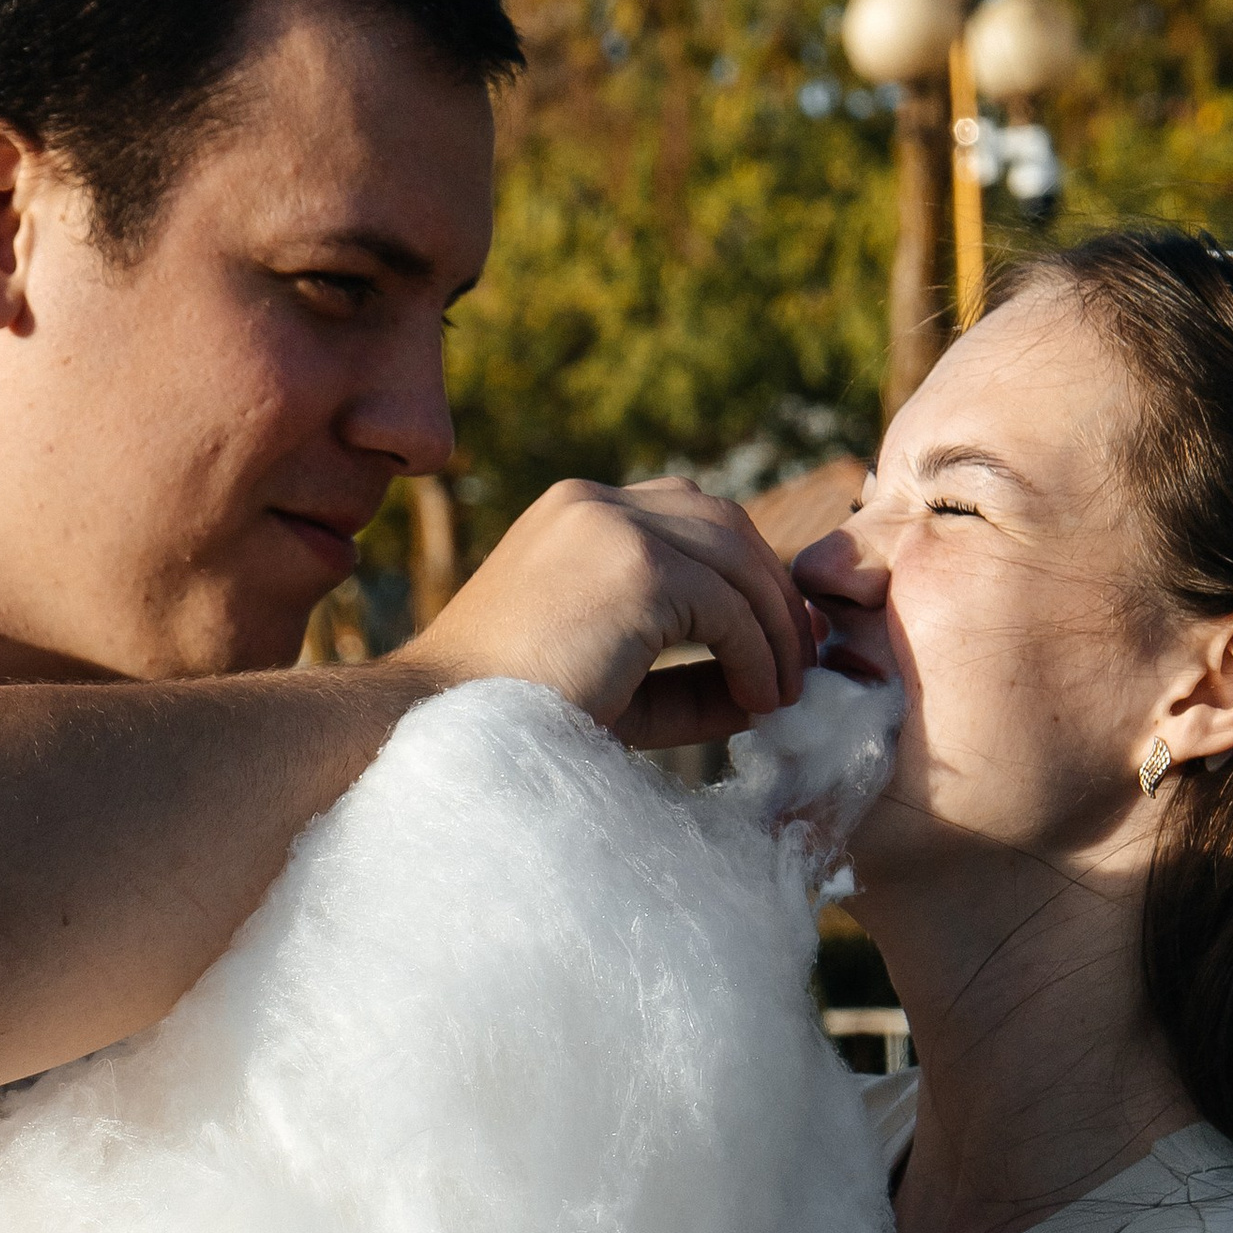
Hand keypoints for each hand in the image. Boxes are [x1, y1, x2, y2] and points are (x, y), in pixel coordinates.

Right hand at [399, 476, 813, 743]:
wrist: (431, 730)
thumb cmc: (509, 724)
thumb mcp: (613, 683)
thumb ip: (685, 674)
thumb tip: (775, 682)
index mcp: (576, 514)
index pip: (687, 518)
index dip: (740, 574)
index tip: (772, 639)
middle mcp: (593, 502)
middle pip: (723, 522)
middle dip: (771, 590)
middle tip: (800, 660)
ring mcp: (612, 526)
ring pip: (737, 557)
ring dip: (774, 626)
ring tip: (785, 693)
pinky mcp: (633, 567)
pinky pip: (727, 604)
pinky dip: (756, 653)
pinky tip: (760, 703)